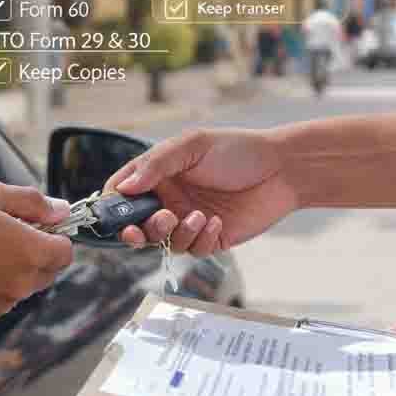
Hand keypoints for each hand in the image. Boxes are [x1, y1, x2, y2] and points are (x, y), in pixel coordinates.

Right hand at [0, 181, 72, 320]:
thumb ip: (33, 202)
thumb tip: (62, 210)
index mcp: (30, 251)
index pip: (66, 251)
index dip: (55, 234)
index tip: (34, 223)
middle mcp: (22, 283)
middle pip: (49, 270)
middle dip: (38, 252)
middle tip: (5, 231)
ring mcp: (3, 302)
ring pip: (26, 285)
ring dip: (16, 268)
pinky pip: (3, 297)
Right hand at [103, 129, 298, 255]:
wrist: (283, 169)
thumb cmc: (238, 150)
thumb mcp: (192, 145)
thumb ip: (156, 164)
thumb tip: (122, 188)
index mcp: (160, 175)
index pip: (123, 192)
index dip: (113, 204)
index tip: (113, 211)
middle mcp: (170, 199)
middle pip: (137, 225)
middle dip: (140, 230)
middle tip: (152, 223)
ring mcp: (189, 221)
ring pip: (165, 242)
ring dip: (177, 233)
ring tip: (199, 215)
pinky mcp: (210, 238)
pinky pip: (194, 250)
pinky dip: (202, 238)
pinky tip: (217, 221)